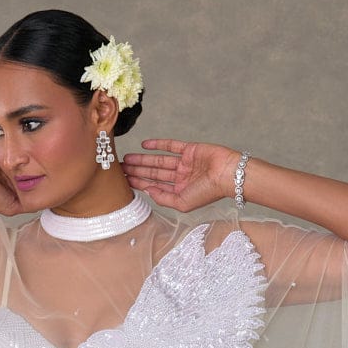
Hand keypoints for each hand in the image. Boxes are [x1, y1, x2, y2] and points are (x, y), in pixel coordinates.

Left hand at [122, 139, 238, 212]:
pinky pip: (171, 145)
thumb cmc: (208, 192)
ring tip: (127, 159)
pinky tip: (144, 145)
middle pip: (154, 173)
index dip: (139, 183)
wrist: (227, 174)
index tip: (124, 182)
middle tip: (120, 168)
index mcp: (180, 191)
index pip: (155, 186)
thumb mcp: (182, 203)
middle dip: (137, 171)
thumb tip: (148, 192)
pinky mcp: (190, 149)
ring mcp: (185, 163)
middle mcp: (181, 177)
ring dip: (143, 159)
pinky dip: (158, 144)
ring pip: (159, 160)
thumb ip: (164, 198)